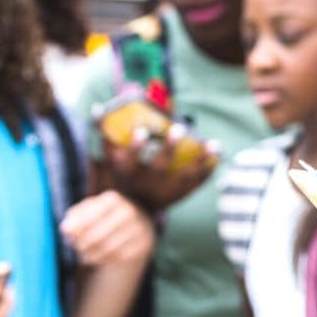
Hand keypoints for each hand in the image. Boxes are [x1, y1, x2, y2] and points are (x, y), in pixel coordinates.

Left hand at [60, 190, 154, 267]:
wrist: (135, 226)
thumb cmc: (103, 218)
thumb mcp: (88, 211)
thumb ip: (74, 218)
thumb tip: (66, 228)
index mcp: (112, 199)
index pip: (87, 220)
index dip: (75, 231)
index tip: (69, 235)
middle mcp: (128, 211)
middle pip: (96, 237)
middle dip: (82, 245)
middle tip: (78, 247)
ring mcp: (138, 227)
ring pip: (107, 249)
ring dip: (92, 255)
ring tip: (85, 254)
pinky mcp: (143, 243)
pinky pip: (118, 257)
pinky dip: (106, 260)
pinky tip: (100, 257)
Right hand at [88, 125, 218, 213]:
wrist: (135, 209)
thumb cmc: (124, 173)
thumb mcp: (112, 157)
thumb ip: (106, 134)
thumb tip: (98, 107)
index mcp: (128, 173)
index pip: (129, 160)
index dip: (135, 147)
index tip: (141, 131)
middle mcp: (146, 184)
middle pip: (159, 168)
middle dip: (169, 148)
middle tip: (178, 128)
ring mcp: (164, 192)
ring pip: (184, 177)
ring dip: (199, 160)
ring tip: (212, 143)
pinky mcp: (179, 196)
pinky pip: (196, 184)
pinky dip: (208, 170)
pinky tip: (218, 155)